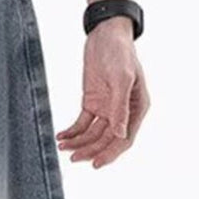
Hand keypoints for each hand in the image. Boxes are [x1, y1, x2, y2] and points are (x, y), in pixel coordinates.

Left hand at [57, 18, 149, 168]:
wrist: (105, 34)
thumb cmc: (120, 52)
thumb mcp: (121, 78)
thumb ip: (120, 107)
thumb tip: (120, 134)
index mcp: (137, 108)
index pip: (124, 139)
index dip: (110, 153)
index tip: (95, 164)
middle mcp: (123, 112)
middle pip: (106, 140)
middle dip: (90, 150)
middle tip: (73, 158)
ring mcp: (107, 107)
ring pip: (93, 134)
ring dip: (79, 142)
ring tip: (63, 147)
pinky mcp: (92, 102)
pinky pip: (82, 123)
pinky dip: (72, 131)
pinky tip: (62, 136)